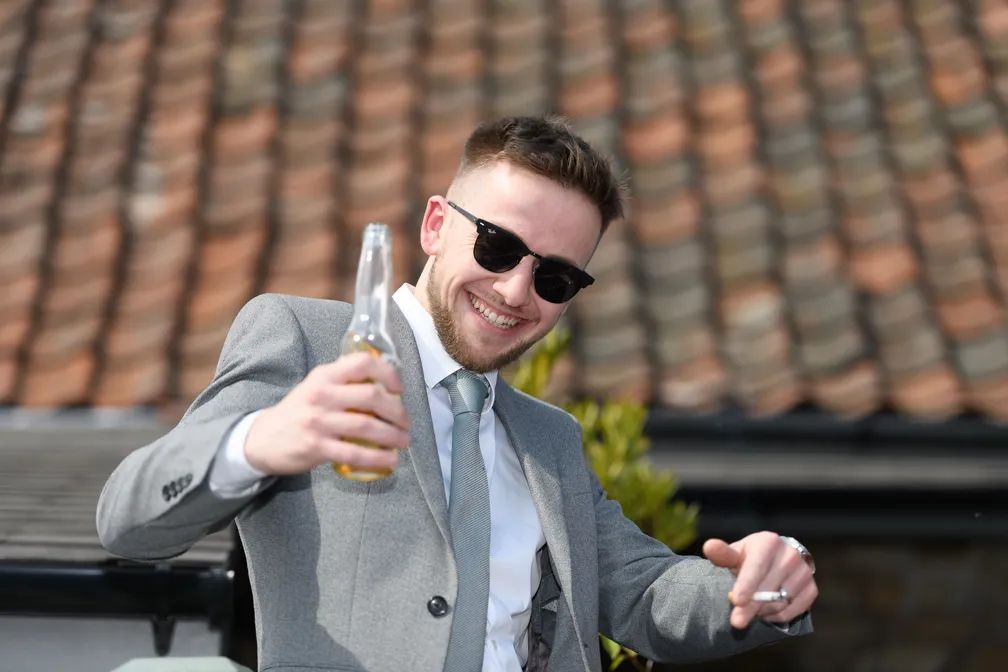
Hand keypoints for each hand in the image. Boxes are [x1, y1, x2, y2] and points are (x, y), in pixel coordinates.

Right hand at [244, 352, 411, 474]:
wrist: (262, 438)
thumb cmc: (297, 411)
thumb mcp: (315, 386)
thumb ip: (343, 382)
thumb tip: (383, 382)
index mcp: (324, 376)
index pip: (362, 363)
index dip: (387, 373)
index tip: (399, 389)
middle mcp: (322, 395)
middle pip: (371, 396)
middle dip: (396, 410)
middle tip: (406, 422)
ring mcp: (318, 421)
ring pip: (366, 426)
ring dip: (392, 435)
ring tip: (404, 441)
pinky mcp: (317, 447)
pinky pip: (354, 453)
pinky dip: (377, 458)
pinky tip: (389, 460)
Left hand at [703, 532, 817, 628]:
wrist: (775, 559)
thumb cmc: (749, 558)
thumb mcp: (735, 554)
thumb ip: (722, 554)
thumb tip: (709, 547)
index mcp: (769, 542)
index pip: (757, 566)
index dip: (747, 584)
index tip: (736, 600)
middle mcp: (790, 554)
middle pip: (768, 587)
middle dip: (750, 607)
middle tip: (736, 622)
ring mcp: (804, 571)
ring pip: (780, 601)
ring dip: (762, 611)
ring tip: (750, 608)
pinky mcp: (812, 588)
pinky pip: (794, 610)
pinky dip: (777, 616)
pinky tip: (765, 612)